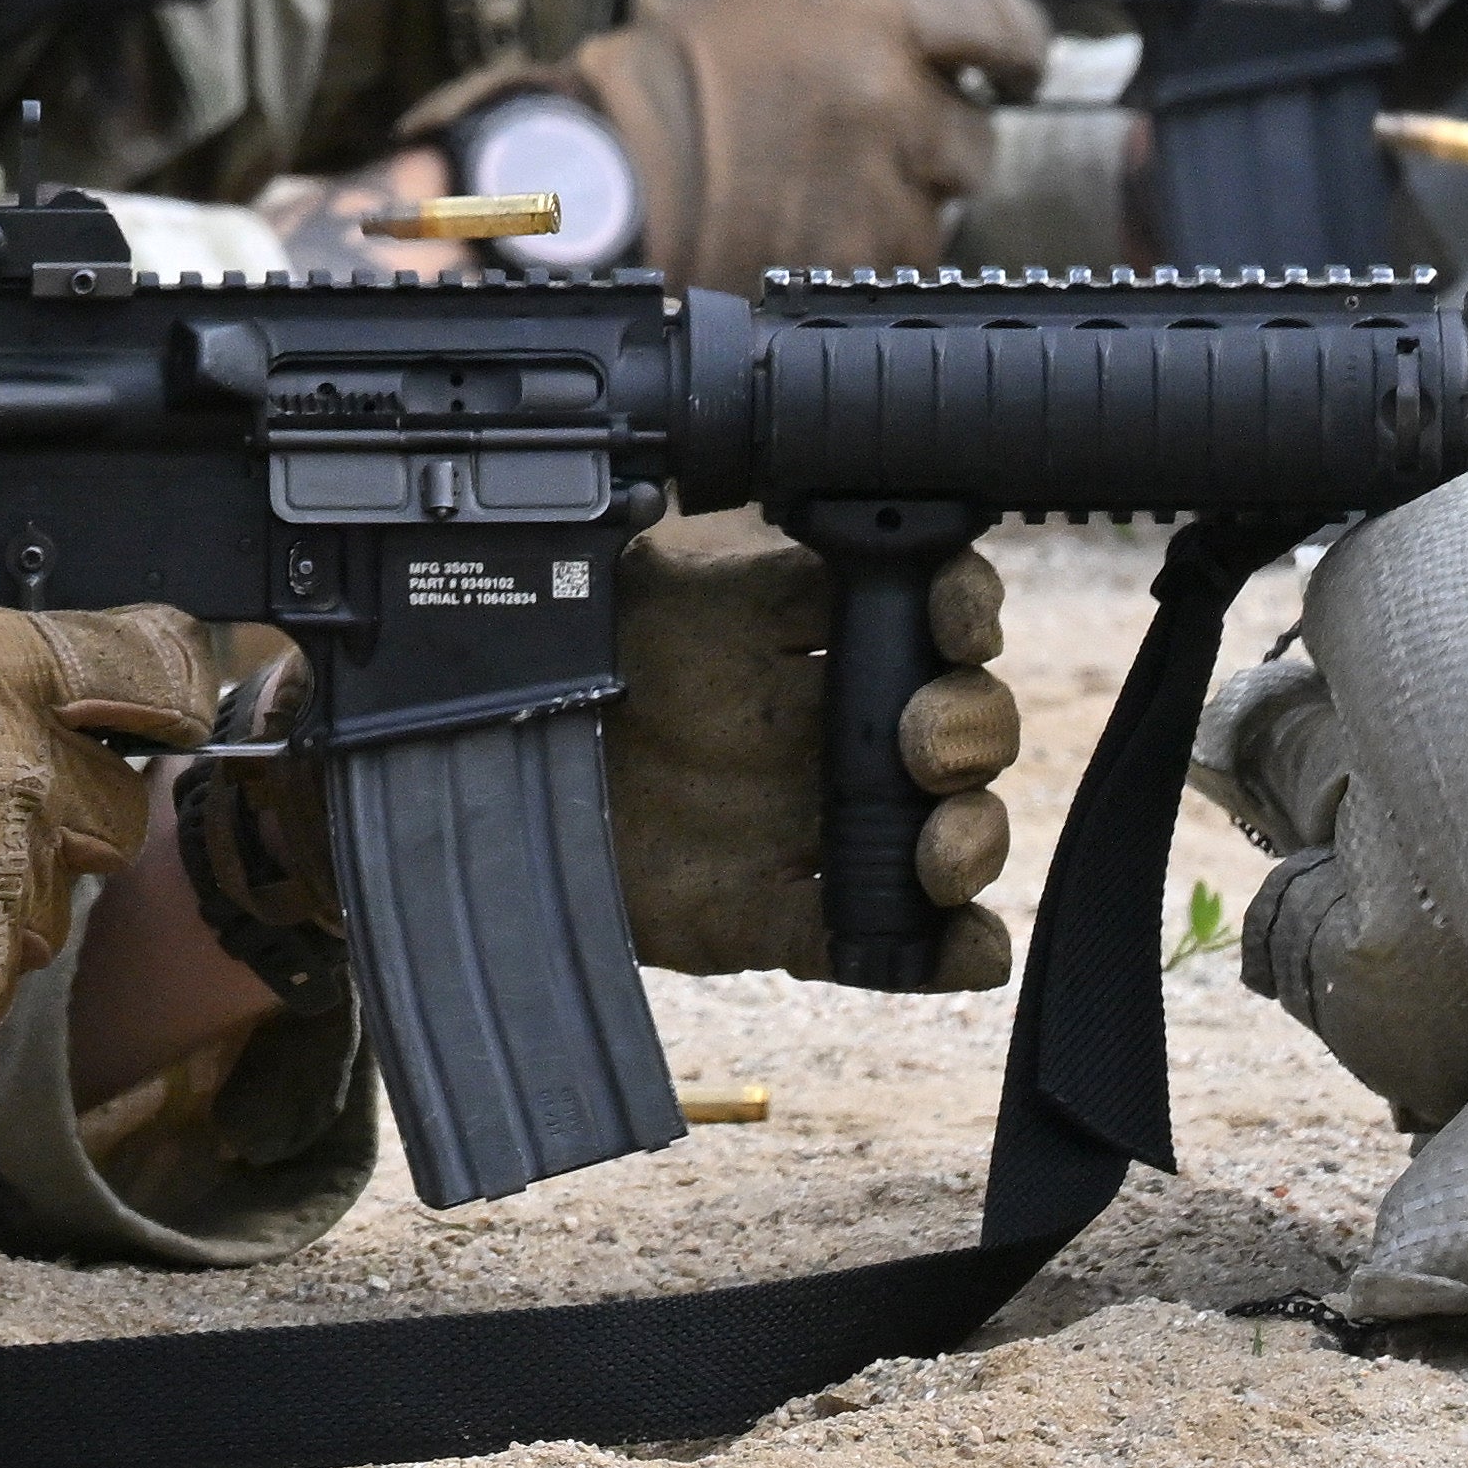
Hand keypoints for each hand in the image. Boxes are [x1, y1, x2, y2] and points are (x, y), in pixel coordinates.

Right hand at [533, 0, 1055, 287]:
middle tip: (882, 148)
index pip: (1005, 24)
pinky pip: (895, 267)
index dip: (1020, 52)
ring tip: (822, 197)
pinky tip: (808, 235)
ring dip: (900, 208)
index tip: (1016, 69)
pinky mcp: (858, 268)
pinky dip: (864, 257)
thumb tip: (921, 48)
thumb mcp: (770, 1)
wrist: (606, 173)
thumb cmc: (666, 80)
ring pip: (941, 213)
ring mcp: (883, 194)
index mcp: (876, 20)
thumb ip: (863, 20)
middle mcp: (897, 104)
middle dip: (940, 146)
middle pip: (979, 137)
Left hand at [604, 509, 1020, 989]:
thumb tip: (823, 513)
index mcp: (814, 625)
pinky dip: (939, 955)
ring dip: (972, 841)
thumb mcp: (654, 581)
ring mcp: (817, 821)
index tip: (956, 623)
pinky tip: (960, 949)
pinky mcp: (783, 912)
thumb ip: (742, 557)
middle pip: (960, 720)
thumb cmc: (575, 650)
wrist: (494, 762)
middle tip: (924, 747)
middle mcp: (837, 720)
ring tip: (936, 858)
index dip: (966, 610)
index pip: (931, 601)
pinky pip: (881, 940)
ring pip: (945, 830)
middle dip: (972, 730)